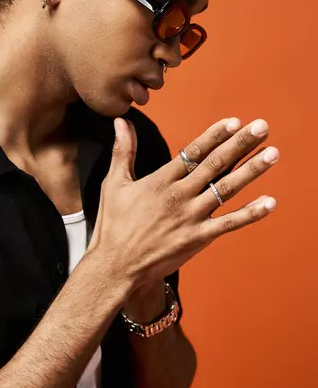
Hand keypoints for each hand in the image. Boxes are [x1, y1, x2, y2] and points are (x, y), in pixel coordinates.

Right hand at [87, 117, 278, 291]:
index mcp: (161, 181)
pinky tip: (270, 202)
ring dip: (252, 171)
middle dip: (240, 144)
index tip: (234, 121)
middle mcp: (180, 196)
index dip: (215, 135)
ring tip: (272, 154)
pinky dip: (251, 213)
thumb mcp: (115, 183)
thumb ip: (123, 150)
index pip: (193, 152)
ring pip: (227, 189)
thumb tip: (121, 121)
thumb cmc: (114, 224)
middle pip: (215, 164)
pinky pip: (229, 223)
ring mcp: (191, 217)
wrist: (117, 266)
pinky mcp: (199, 238)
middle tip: (262, 127)